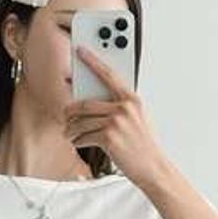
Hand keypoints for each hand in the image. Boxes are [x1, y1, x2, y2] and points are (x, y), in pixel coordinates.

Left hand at [63, 46, 168, 187]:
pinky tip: (78, 142)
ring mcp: (116, 122)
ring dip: (70, 129)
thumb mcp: (137, 118)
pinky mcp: (108, 137)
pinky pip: (83, 136)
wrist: (152, 167)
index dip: (92, 61)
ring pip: (81, 122)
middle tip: (65, 116)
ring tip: (68, 133)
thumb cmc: (143, 145)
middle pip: (85, 104)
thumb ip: (120, 106)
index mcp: (131, 99)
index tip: (80, 51)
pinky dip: (77, 141)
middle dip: (70, 111)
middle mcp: (124, 108)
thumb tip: (94, 101)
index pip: (108, 74)